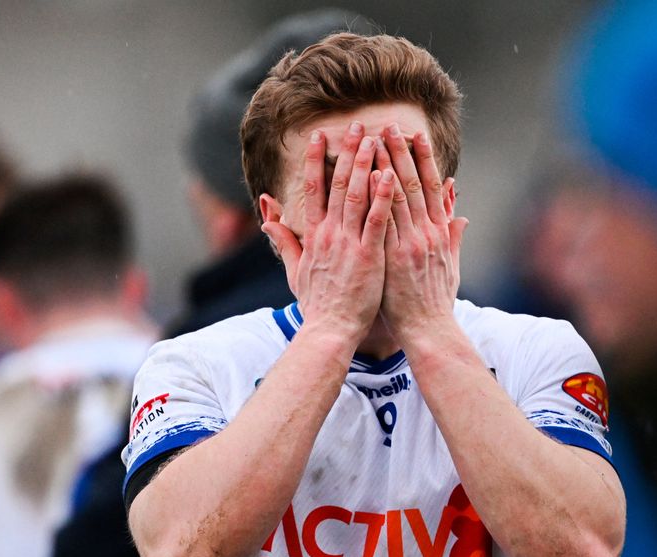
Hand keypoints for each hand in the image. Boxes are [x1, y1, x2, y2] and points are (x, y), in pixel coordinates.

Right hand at [262, 122, 396, 345]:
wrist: (330, 331)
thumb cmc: (317, 304)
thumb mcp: (294, 270)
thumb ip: (283, 241)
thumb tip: (266, 218)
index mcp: (314, 236)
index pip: (314, 190)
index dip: (317, 161)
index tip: (321, 137)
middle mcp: (330, 234)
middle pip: (338, 184)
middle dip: (347, 152)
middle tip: (357, 125)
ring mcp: (349, 244)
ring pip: (358, 195)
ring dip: (366, 164)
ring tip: (376, 138)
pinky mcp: (369, 256)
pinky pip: (377, 220)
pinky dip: (382, 196)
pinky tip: (390, 175)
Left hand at [375, 123, 468, 345]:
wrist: (429, 330)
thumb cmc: (436, 301)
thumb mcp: (451, 266)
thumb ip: (454, 237)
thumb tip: (460, 215)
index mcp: (440, 232)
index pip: (431, 187)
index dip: (423, 159)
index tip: (415, 136)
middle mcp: (427, 233)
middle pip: (412, 184)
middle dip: (400, 153)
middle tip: (388, 126)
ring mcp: (410, 244)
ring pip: (396, 197)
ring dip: (383, 167)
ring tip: (372, 142)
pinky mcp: (394, 258)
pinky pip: (383, 223)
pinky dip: (377, 199)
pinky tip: (367, 178)